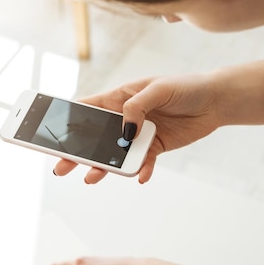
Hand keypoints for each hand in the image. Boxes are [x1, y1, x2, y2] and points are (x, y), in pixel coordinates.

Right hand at [54, 74, 221, 183]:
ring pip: (113, 155)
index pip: (86, 108)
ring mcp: (138, 135)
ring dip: (102, 167)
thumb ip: (137, 106)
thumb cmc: (185, 86)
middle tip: (60, 167)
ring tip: (90, 178)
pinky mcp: (154, 148)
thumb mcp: (159, 88)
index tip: (47, 132)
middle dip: (75, 152)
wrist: (216, 101)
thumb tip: (124, 130)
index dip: (65, 119)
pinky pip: (142, 164)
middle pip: (93, 138)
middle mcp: (125, 118)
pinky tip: (139, 177)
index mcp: (119, 98)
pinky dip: (140, 171)